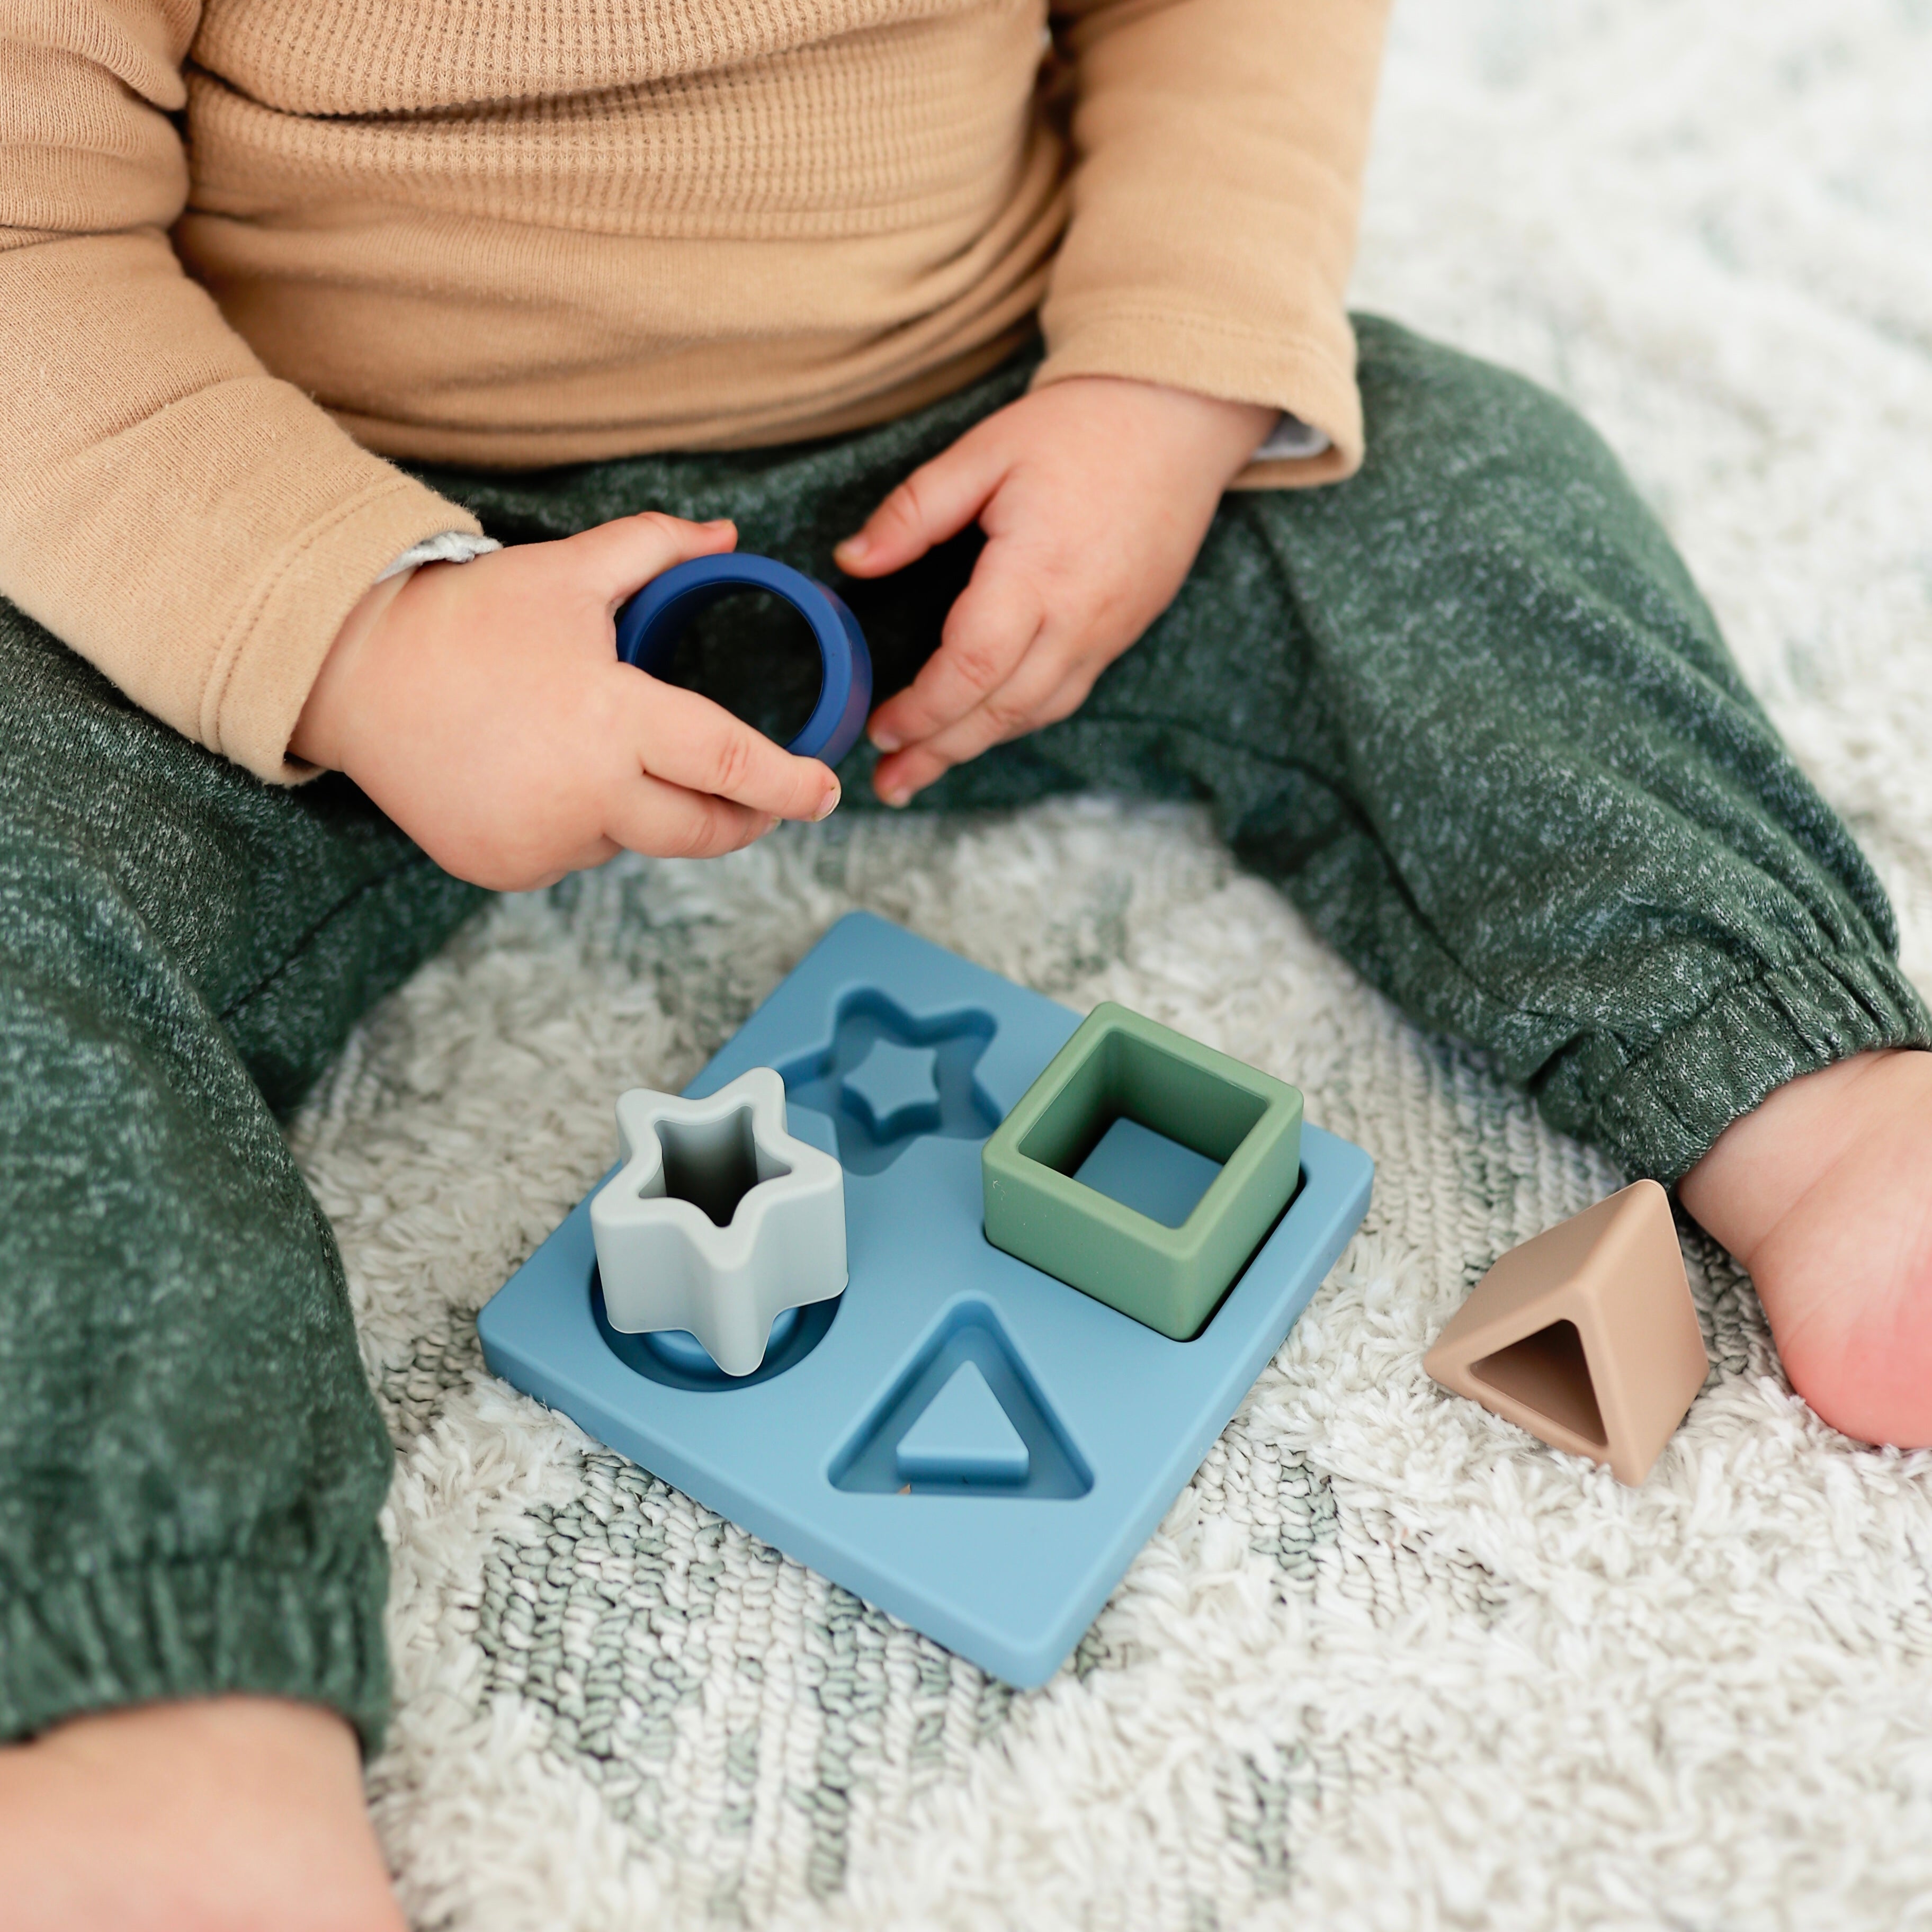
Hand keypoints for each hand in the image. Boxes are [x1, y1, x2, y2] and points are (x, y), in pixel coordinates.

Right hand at [292, 514, 841, 890]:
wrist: (351, 673)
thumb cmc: (467, 617)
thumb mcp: (569, 571)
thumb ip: (657, 549)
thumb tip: (727, 534)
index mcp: (616, 719)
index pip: (734, 767)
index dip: (791, 787)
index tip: (826, 793)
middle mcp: (588, 795)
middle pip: (703, 830)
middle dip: (744, 818)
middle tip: (762, 800)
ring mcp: (545, 841)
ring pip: (634, 841)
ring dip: (642, 811)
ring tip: (592, 750)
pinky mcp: (507, 868)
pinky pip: (574, 856)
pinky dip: (580, 827)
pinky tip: (539, 777)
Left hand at [835, 376, 1275, 803]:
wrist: (1178, 419)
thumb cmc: (1079, 428)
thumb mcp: (983, 452)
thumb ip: (913, 512)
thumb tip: (852, 561)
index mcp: (1035, 572)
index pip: (970, 667)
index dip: (921, 709)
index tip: (878, 727)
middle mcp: (1078, 617)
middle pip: (1000, 710)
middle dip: (938, 752)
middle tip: (888, 783)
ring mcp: (1107, 632)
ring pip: (1034, 713)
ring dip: (974, 748)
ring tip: (920, 770)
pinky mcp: (1121, 633)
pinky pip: (1063, 695)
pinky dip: (1015, 720)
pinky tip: (980, 729)